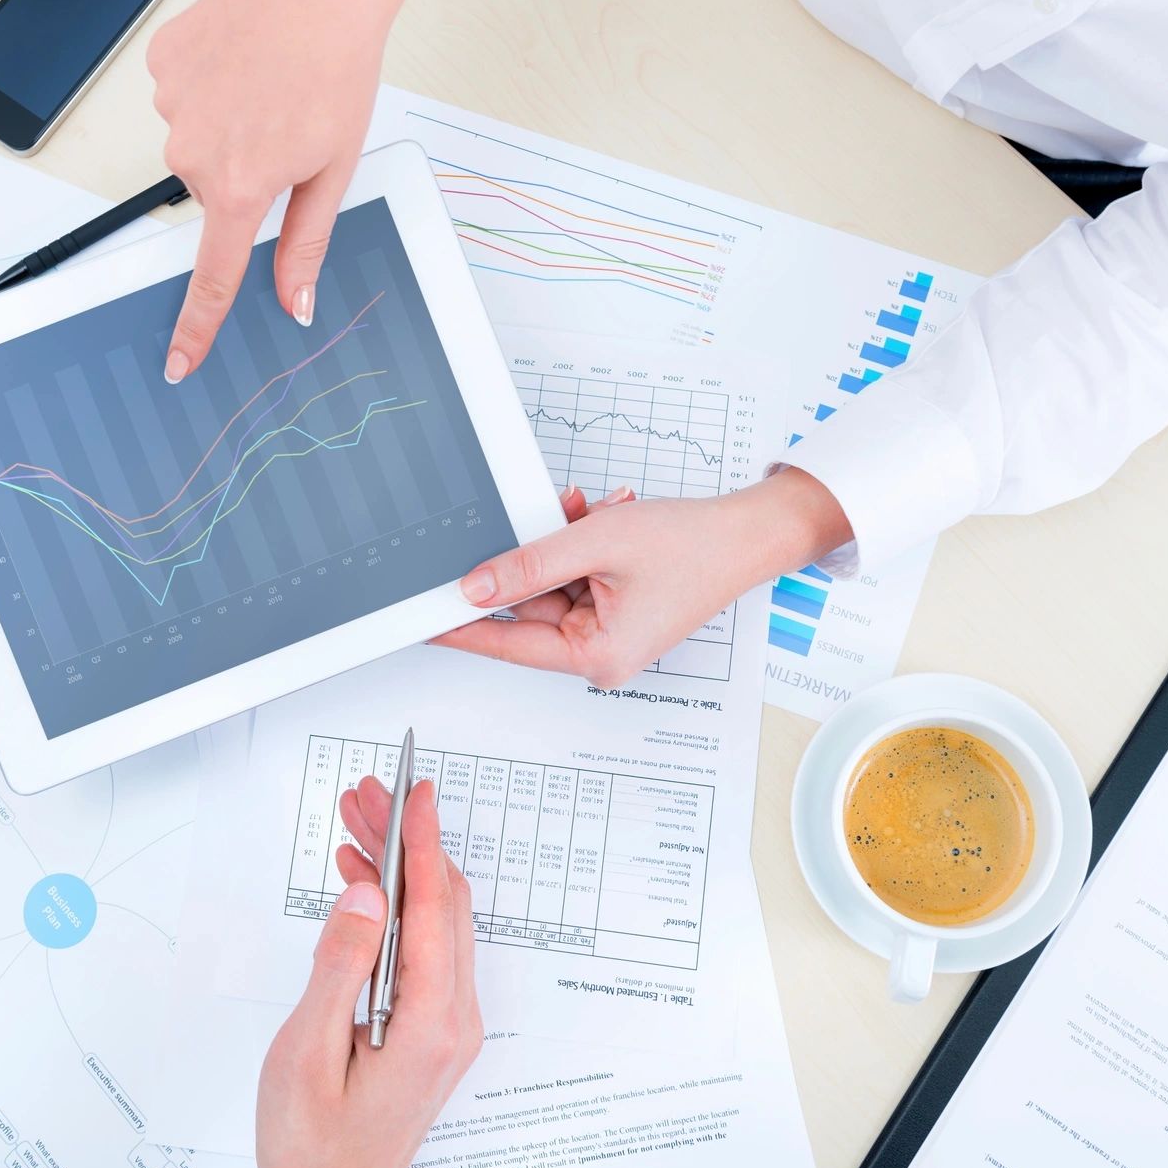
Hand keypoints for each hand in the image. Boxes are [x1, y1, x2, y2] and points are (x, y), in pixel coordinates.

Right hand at [147, 0, 432, 382]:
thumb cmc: (337, 67)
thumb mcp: (334, 168)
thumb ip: (306, 244)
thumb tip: (295, 303)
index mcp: (240, 186)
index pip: (212, 276)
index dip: (196, 325)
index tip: (178, 362)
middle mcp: (193, 151)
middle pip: (213, 194)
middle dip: (246, 176)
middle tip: (287, 129)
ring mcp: (170, 103)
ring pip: (197, 143)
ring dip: (230, 126)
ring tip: (270, 83)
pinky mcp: (162, 62)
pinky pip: (183, 95)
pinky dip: (212, 85)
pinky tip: (246, 58)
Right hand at [256, 778, 481, 1167]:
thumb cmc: (313, 1143)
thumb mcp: (309, 1049)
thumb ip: (340, 965)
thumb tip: (367, 894)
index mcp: (431, 1024)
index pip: (436, 908)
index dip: (424, 841)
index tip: (415, 792)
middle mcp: (453, 1021)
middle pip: (441, 905)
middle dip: (407, 842)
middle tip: (369, 795)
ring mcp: (447, 1025)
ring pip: (434, 923)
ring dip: (399, 871)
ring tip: (357, 827)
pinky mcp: (432, 1029)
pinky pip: (425, 950)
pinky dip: (396, 909)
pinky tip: (363, 886)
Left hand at [434, 469, 854, 688]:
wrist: (748, 533)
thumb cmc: (693, 546)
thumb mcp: (596, 544)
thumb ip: (528, 564)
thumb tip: (474, 586)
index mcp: (594, 657)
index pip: (506, 642)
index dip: (459, 625)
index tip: (418, 618)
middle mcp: (598, 653)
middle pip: (529, 605)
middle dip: (528, 556)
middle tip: (530, 521)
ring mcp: (606, 632)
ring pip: (550, 583)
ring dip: (558, 541)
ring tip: (585, 511)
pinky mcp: (614, 610)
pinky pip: (573, 576)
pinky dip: (576, 544)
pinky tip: (593, 516)